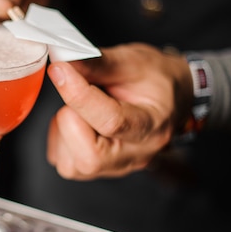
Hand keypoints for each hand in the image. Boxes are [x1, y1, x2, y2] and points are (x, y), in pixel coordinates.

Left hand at [46, 43, 192, 179]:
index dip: (79, 96)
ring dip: (64, 129)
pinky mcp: (95, 170)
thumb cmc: (155, 80)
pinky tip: (78, 121)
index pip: (111, 122)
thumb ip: (98, 63)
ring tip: (82, 108)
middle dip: (71, 120)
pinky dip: (61, 139)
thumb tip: (64, 61)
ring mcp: (115, 168)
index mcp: (152, 126)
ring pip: (71, 164)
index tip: (60, 70)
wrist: (170, 97)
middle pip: (89, 157)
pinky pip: (63, 162)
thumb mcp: (134, 61)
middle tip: (78, 94)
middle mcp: (135, 155)